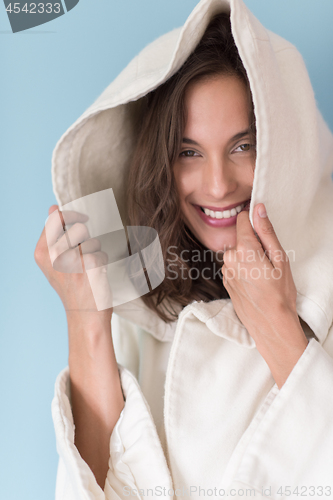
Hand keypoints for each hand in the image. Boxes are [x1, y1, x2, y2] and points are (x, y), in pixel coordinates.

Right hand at [34, 205, 112, 322]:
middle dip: (85, 241)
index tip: (81, 220)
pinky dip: (102, 263)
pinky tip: (96, 276)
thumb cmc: (71, 286)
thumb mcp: (53, 262)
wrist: (84, 316)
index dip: (71, 217)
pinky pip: (102, 253)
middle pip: (78, 229)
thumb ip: (53, 235)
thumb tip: (53, 208)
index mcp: (42, 253)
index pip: (56, 219)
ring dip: (95, 253)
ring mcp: (73, 261)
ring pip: (93, 242)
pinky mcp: (91, 266)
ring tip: (88, 270)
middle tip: (82, 259)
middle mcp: (54, 256)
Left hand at [221, 203, 308, 387]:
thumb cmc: (280, 294)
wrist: (270, 325)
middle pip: (240, 238)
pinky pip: (234, 267)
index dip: (253, 221)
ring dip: (248, 258)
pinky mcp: (225, 282)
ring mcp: (225, 271)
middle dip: (253, 244)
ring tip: (262, 275)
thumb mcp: (280, 259)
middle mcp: (230, 259)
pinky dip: (243, 270)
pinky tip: (255, 283)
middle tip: (268, 262)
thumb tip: (258, 209)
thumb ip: (266, 231)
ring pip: (237, 253)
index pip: (241, 220)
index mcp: (244, 250)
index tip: (263, 231)